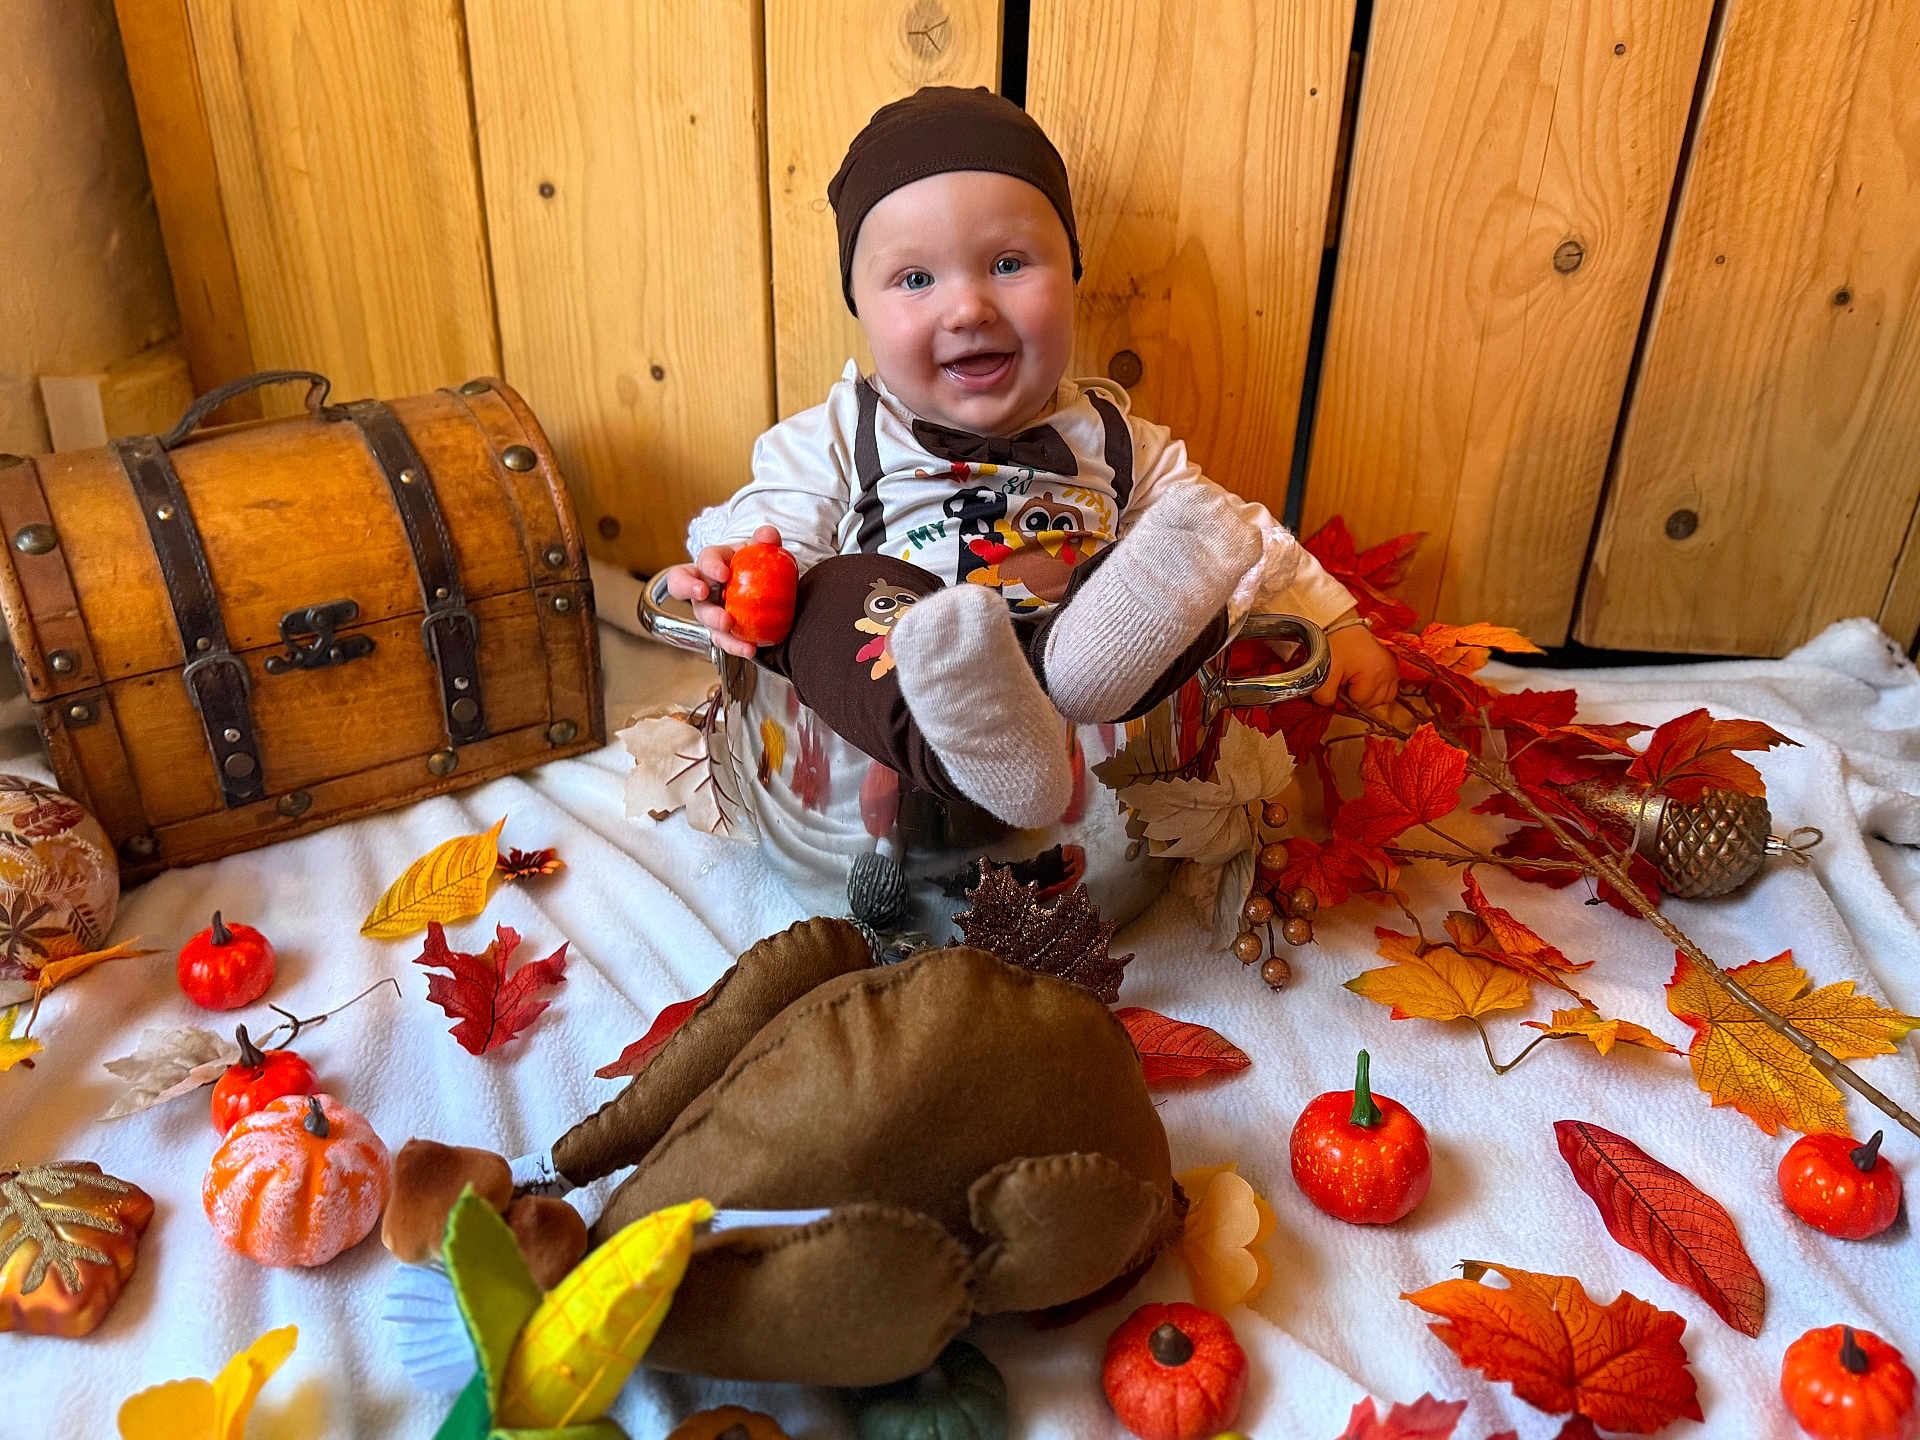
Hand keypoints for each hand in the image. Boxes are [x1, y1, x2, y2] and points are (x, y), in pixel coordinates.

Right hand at [662, 524, 781, 658]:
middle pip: (685, 588)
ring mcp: (709, 610)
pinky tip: (750, 648)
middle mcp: (703, 587)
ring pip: (704, 620)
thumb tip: (767, 535)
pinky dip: (736, 646)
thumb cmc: (753, 566)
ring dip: (715, 627)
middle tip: (704, 595)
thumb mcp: (759, 551)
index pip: (702, 560)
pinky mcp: (721, 631)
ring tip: (729, 627)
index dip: (709, 566)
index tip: (722, 573)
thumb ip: (764, 541)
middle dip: (691, 591)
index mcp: (712, 563)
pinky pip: (724, 641)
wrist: (762, 588)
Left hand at [1311, 617, 1398, 710]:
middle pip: (1373, 702)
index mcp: (1374, 673)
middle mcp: (1389, 671)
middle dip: (1357, 695)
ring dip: (1369, 694)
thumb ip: (1324, 696)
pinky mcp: (1394, 665)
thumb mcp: (1324, 672)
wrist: (1343, 624)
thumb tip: (1331, 707)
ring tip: (1356, 679)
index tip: (1339, 682)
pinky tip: (1367, 679)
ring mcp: (1393, 668)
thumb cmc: (1335, 643)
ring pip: (1384, 698)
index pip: (1360, 702)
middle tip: (1346, 678)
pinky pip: (1391, 689)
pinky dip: (1379, 689)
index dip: (1345, 696)